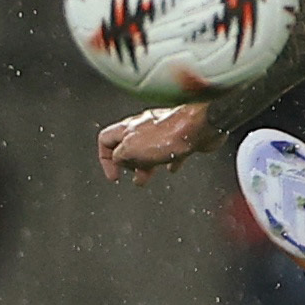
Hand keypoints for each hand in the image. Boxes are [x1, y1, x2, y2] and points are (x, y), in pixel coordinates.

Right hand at [97, 104, 216, 184]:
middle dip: (127, 163)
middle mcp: (144, 126)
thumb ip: (119, 157)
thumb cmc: (168, 135)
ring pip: (149, 149)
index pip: (105, 139)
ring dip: (145, 165)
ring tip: (145, 179)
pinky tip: (172, 169)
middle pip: (127, 144)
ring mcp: (164, 130)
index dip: (104, 158)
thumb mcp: (131, 150)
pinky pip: (172, 150)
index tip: (114, 174)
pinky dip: (168, 161)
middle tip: (131, 176)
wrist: (200, 126)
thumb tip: (119, 161)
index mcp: (128, 128)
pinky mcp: (182, 136)